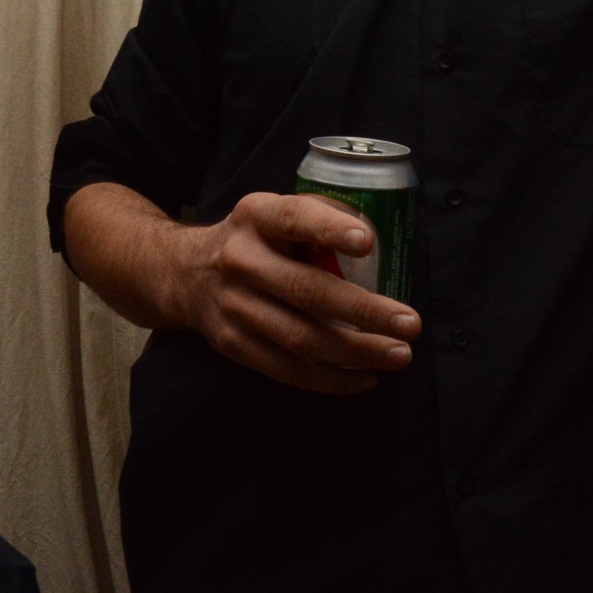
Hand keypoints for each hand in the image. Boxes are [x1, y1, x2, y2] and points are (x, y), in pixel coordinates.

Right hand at [168, 192, 421, 395]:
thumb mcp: (274, 214)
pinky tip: (366, 377)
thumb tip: (382, 238)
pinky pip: (287, 369)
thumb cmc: (254, 240)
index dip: (330, 229)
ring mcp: (234, 307)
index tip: (368, 242)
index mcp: (256, 217)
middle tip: (409, 323)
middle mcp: (240, 260)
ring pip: (301, 338)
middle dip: (364, 311)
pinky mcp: (233, 345)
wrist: (183, 274)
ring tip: (398, 355)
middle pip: (307, 291)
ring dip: (356, 352)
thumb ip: (317, 220)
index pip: (295, 219)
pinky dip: (331, 379)